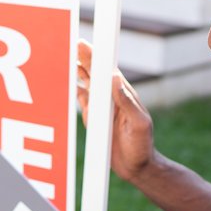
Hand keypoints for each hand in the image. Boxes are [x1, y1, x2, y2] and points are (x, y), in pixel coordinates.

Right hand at [76, 40, 156, 180]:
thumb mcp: (139, 124)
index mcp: (124, 95)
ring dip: (77, 69)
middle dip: (84, 57)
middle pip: (95, 73)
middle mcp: (111, 97)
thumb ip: (127, 102)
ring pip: (87, 83)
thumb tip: (114, 78)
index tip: (85, 44)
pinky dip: (74, 88)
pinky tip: (68, 78)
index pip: (108, 70)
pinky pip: (81, 99)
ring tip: (67, 55)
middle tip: (73, 43)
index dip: (97, 56)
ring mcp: (101, 106)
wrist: (137, 168)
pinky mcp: (93, 117)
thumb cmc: (142, 146)